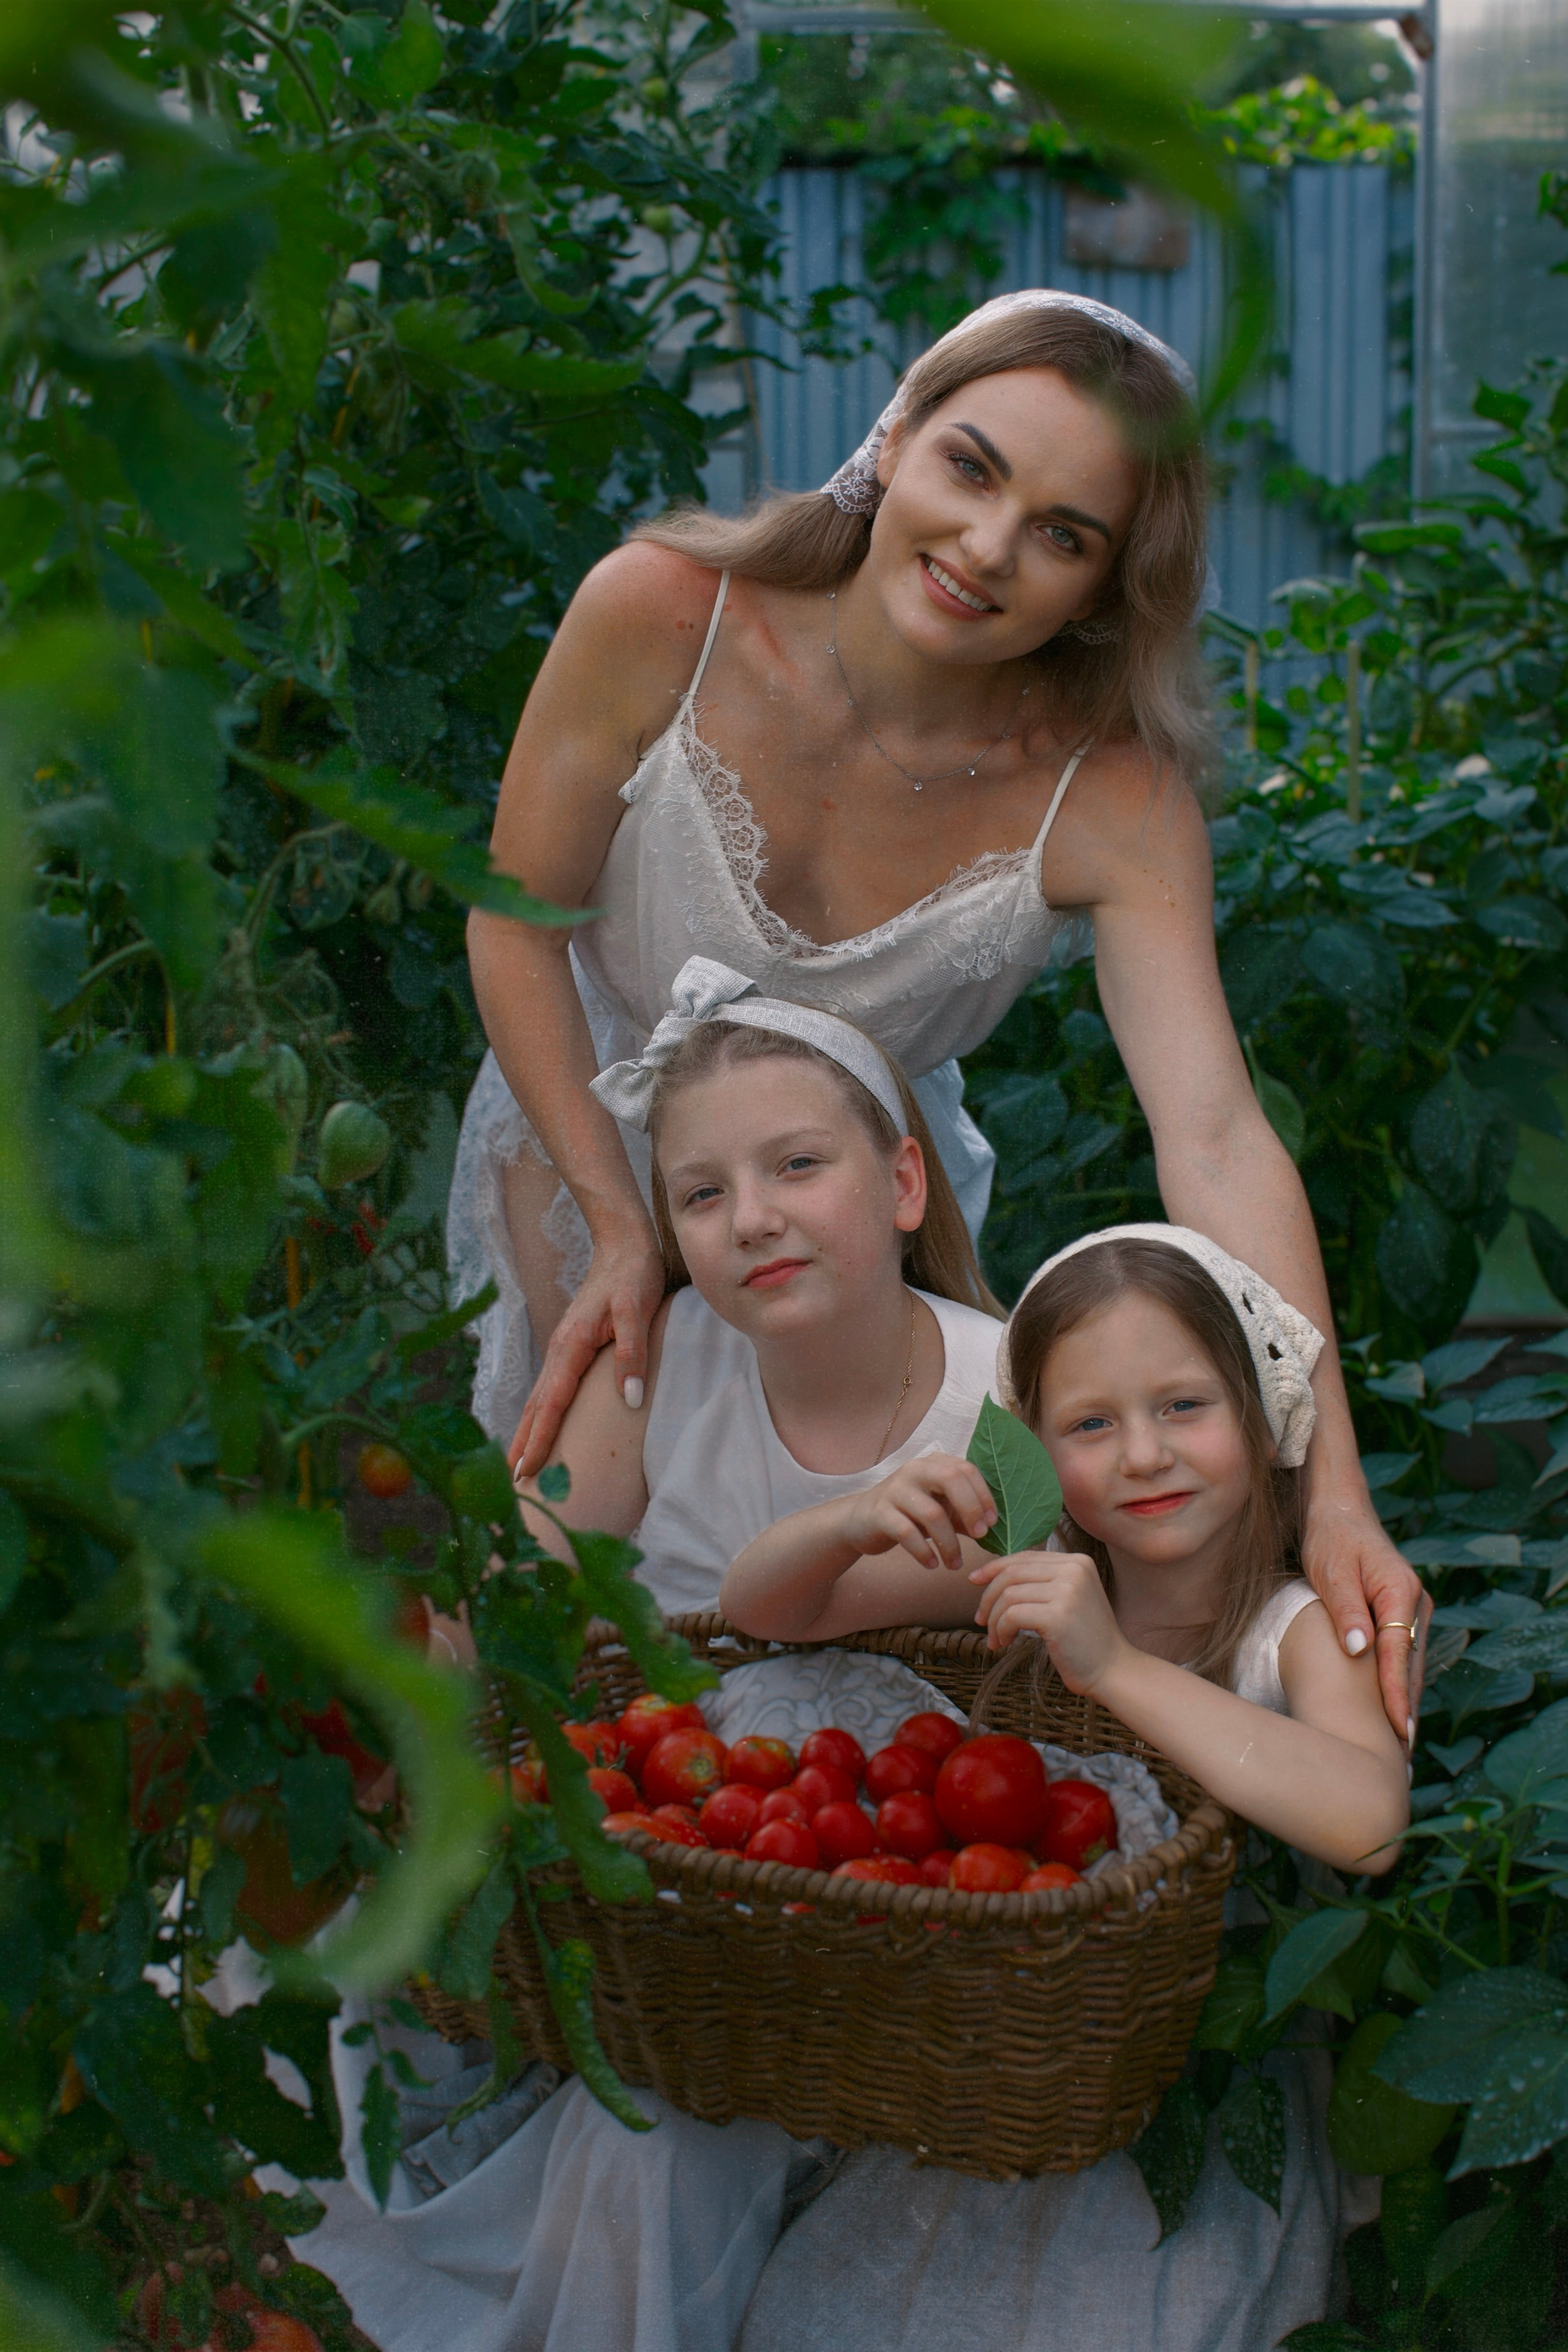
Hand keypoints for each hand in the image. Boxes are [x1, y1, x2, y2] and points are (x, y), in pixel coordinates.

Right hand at [510, 1224, 665, 1474]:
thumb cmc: (633, 1274)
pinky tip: (540, 1424)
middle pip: (536, 1406)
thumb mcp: (637, 1309)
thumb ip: (632, 1352)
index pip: (552, 1403)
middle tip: (510, 1484)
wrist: (622, 1242)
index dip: (539, 1439)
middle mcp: (560, 1350)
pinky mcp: (570, 1345)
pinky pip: (550, 1387)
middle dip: (522, 1444)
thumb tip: (629, 1399)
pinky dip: (540, 1412)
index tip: (525, 1471)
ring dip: (526, 1430)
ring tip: (516, 1463)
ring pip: (539, 1398)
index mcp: (572, 1345)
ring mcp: (562, 1347)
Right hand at [835, 1454, 996, 1570]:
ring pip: (931, 1513)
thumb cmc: (910, 1515)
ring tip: (954, 1564)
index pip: (966, 1469)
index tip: (992, 1523)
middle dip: (971, 1509)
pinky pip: (907, 1533)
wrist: (860, 1521)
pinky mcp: (879, 1513)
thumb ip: (965, 1515)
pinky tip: (931, 1564)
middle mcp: (914, 1470)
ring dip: (949, 1544)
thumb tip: (999, 1532)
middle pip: (950, 1479)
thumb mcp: (941, 1510)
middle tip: (980, 1536)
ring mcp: (895, 1489)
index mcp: (933, 1464)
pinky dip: (923, 1552)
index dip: (984, 1495)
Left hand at [969, 1549, 1124, 1696]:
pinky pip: (1012, 1615)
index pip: (1024, 1557)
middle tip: (981, 1620)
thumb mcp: (1066, 1599)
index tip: (974, 1581)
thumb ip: (1041, 1582)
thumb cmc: (1084, 1640)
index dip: (994, 1567)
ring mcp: (1068, 1591)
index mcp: (1077, 1562)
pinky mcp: (1058, 1615)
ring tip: (996, 1638)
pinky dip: (1001, 1629)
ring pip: (1008, 1595)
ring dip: (994, 1619)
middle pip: (1012, 1573)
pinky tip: (1005, 1643)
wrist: (1112, 1669)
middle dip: (988, 1596)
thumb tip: (992, 1574)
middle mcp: (1074, 1570)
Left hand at [1300, 1489, 1430, 1748]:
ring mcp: (1411, 1610)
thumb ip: (1346, 1610)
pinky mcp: (1400, 1615)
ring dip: (1404, 1703)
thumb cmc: (1331, 1537)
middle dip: (1406, 1711)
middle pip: (1411, 1666)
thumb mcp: (1332, 1569)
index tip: (1398, 1731)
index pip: (1399, 1654)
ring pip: (1410, 1665)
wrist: (1339, 1509)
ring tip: (1397, 1749)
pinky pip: (1402, 1656)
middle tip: (1399, 1759)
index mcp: (1400, 1593)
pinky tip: (1390, 1712)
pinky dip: (1397, 1685)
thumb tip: (1359, 1650)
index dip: (1396, 1695)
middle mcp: (1414, 1604)